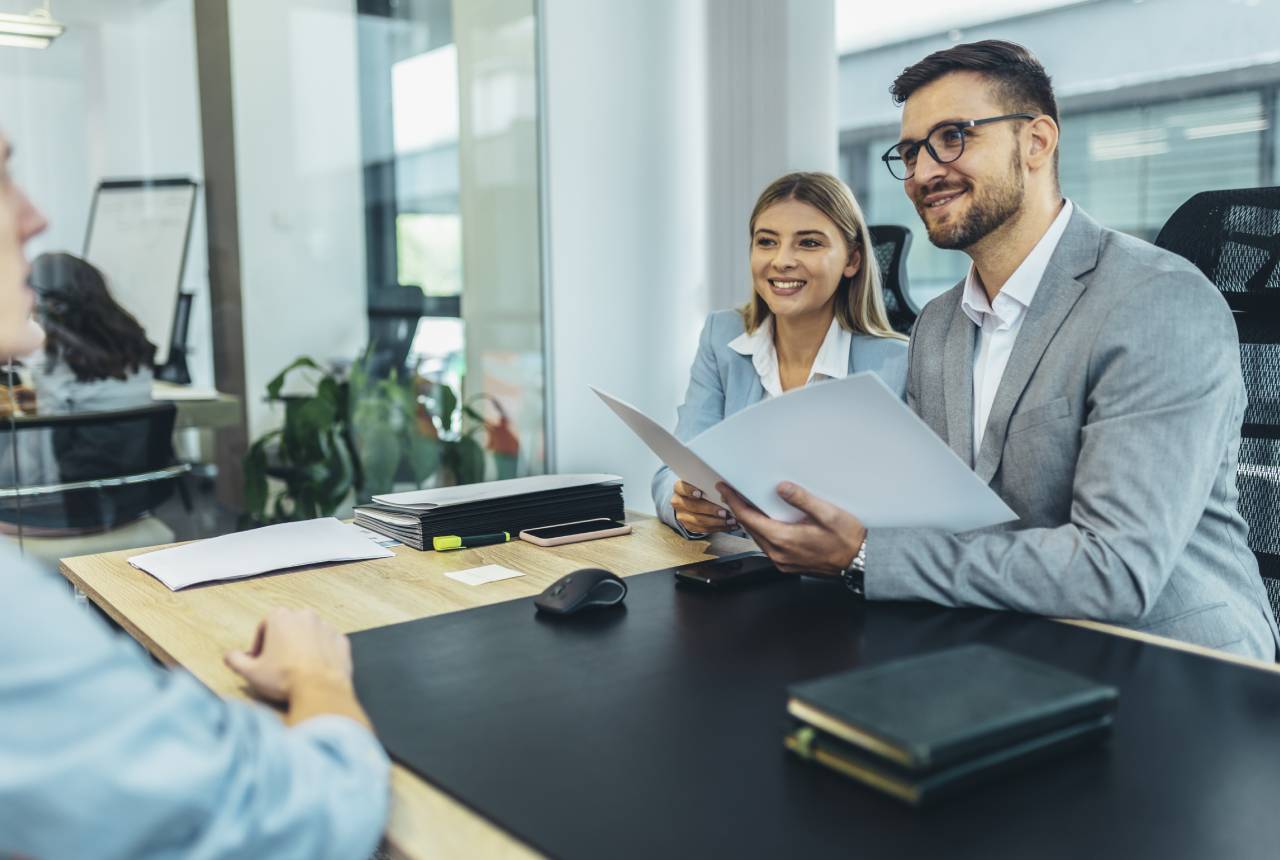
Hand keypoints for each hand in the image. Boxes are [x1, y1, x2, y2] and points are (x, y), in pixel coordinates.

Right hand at [225, 607, 353, 703]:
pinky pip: (328, 644)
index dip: (259, 644)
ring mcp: (326, 627)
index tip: (259, 660)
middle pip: (288, 627)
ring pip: (309, 634)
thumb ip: (236, 660)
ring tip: (296, 669)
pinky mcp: (342, 640)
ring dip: (302, 647)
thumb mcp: (251, 672)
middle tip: (277, 665)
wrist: (321, 689)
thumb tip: (230, 656)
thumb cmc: (284, 678)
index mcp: (281, 617)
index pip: (264, 625)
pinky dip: (321, 653)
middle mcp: (305, 615)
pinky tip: (314, 670)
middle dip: (281, 643)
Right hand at [670, 479, 737, 533]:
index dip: (690, 491)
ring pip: (699, 520)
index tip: (700, 494)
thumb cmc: (701, 489)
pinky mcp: (689, 526)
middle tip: (724, 512)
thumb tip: (724, 488)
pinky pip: (703, 529)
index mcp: (679, 488)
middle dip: (710, 510)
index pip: (682, 488)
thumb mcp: (702, 484)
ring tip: (730, 521)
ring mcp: (682, 515)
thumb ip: (709, 485)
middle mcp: (678, 502)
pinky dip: (717, 528)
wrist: (692, 501)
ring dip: (717, 522)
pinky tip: (728, 526)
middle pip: (693, 507)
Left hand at [717, 481, 865, 576]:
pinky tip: (766, 522)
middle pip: (750, 528)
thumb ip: (802, 499)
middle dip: (739, 509)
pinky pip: (768, 546)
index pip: (749, 518)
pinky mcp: (788, 564)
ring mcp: (783, 561)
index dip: (734, 502)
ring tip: (746, 505)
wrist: (860, 561)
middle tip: (732, 493)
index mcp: (784, 539)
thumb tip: (782, 488)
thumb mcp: (828, 513)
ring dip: (750, 521)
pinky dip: (762, 531)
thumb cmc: (847, 539)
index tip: (725, 489)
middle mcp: (779, 553)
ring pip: (758, 538)